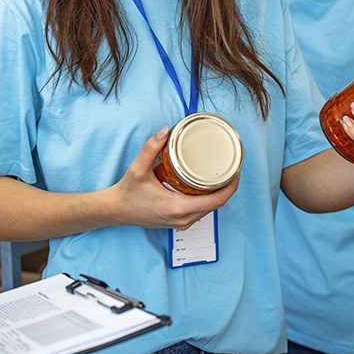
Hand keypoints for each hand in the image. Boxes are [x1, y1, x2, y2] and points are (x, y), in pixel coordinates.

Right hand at [110, 126, 237, 230]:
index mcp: (178, 207)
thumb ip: (151, 148)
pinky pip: (200, 212)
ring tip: (221, 175)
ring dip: (218, 195)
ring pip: (209, 210)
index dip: (231, 187)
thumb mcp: (138, 168)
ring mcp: (181, 223)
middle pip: (216, 205)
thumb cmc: (128, 193)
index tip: (236, 172)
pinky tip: (207, 188)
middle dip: (226, 187)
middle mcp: (183, 219)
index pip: (217, 201)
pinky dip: (207, 200)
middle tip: (230, 168)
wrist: (116, 210)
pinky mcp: (178, 223)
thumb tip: (165, 130)